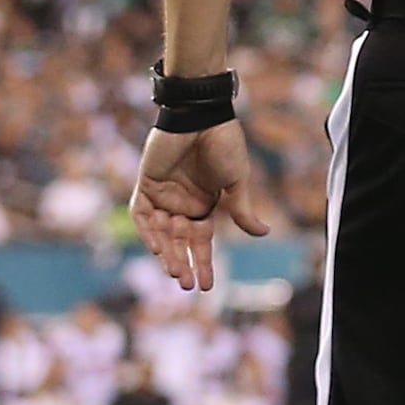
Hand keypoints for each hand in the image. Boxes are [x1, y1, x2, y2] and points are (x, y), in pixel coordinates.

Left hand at [131, 120, 270, 294]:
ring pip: (160, 233)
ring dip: (167, 253)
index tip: (208, 286)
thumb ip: (241, 209)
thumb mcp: (236, 182)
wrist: (202, 117)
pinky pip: (141, 214)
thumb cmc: (224, 145)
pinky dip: (148, 231)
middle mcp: (182, 204)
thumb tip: (262, 233)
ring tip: (176, 272)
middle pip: (179, 242)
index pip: (201, 242)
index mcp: (205, 205)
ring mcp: (163, 195)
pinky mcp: (146, 183)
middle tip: (188, 286)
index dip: (204, 263)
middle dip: (184, 264)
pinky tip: (157, 247)